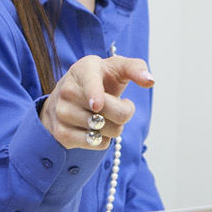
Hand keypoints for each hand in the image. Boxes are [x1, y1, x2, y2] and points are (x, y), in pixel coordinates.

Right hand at [39, 54, 153, 150]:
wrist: (68, 95)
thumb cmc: (101, 79)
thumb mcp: (118, 68)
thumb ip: (136, 68)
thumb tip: (149, 81)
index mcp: (84, 69)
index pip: (90, 82)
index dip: (94, 94)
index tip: (96, 105)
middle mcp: (68, 89)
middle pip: (111, 112)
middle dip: (125, 112)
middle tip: (119, 104)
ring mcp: (62, 112)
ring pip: (105, 131)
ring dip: (113, 127)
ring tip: (103, 115)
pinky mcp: (61, 133)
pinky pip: (96, 143)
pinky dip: (103, 138)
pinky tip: (94, 126)